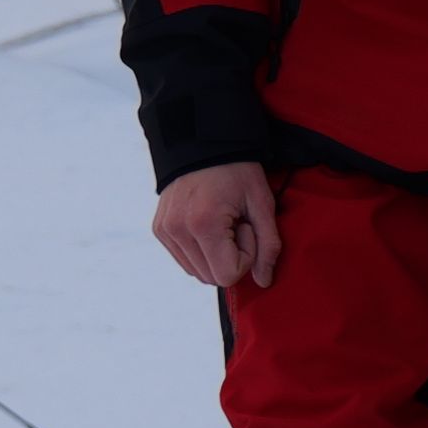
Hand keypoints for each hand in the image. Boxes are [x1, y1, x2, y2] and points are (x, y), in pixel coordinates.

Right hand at [150, 162, 280, 290]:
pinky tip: (209, 224)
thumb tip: (264, 282)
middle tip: (236, 224)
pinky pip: (184, 260)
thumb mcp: (262, 204)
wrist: (204, 145)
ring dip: (215, 256)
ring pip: (196, 272)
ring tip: (223, 223)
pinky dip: (201, 251)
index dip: (246, 257)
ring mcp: (164, 231)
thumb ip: (268, 245)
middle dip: (231, 258)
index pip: (226, 275)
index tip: (247, 227)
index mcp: (202, 225)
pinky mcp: (159, 230)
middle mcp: (176, 231)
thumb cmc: (239, 172)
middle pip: (211, 278)